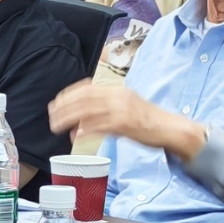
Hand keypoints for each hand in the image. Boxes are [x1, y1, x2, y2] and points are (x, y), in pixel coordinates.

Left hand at [48, 80, 207, 160]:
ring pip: (89, 111)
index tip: (56, 102)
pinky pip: (100, 126)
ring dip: (70, 118)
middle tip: (52, 115)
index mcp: (118, 90)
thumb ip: (106, 110)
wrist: (171, 128)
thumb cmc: (149, 121)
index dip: (69, 94)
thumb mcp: (127, 107)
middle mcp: (119, 96)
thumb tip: (82, 122)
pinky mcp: (126, 124)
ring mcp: (122, 110)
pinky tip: (76, 135)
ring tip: (57, 126)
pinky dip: (86, 130)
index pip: (88, 87)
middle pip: (84, 97)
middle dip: (65, 106)